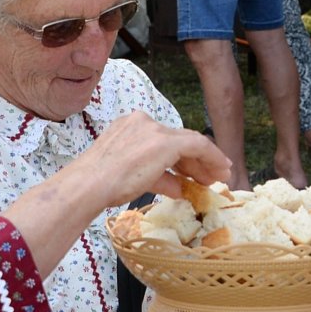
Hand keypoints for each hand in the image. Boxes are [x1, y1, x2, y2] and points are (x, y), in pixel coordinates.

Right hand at [66, 112, 230, 209]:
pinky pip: (197, 145)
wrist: (90, 184)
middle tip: (211, 177)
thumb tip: (179, 188)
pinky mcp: (165, 141)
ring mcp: (154, 130)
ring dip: (205, 162)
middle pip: (178, 141)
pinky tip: (220, 170)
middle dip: (197, 161)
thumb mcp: (134, 178)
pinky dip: (211, 157)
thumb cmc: (102, 185)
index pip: (165, 140)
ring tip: (219, 177)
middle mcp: (143, 122)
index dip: (184, 157)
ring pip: (190, 142)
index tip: (196, 170)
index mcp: (130, 126)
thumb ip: (160, 179)